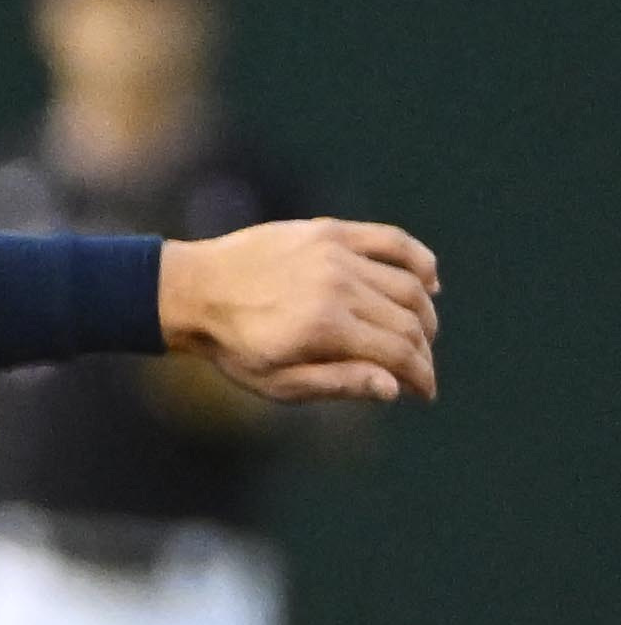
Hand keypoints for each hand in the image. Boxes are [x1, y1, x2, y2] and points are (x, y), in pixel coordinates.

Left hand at [158, 219, 438, 405]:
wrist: (193, 289)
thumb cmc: (234, 346)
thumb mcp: (279, 382)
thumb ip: (340, 384)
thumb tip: (395, 388)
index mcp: (326, 328)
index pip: (400, 354)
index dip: (421, 377)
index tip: (424, 393)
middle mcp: (338, 286)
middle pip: (409, 322)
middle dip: (423, 351)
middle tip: (418, 369)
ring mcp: (335, 254)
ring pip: (407, 285)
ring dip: (424, 314)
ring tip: (419, 335)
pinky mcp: (329, 231)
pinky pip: (391, 240)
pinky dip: (419, 259)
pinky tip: (430, 282)